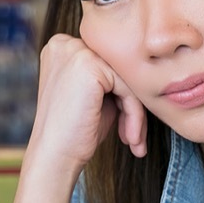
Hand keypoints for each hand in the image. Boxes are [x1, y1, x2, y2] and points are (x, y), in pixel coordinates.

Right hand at [25, 34, 147, 181]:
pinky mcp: (88, 65)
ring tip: (133, 140)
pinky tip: (130, 137)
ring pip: (127, 78)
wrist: (54, 158)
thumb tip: (148, 67)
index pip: (109, 64)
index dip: (123, 94)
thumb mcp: (96, 96)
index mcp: (62, 48)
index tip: (129, 123)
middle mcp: (65, 44)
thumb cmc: (76, 131)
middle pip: (119, 69)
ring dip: (136, 112)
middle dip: (132, 103)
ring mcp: (74, 51)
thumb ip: (114, 75)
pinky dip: (135, 114)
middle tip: (135, 136)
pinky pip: (128, 87)